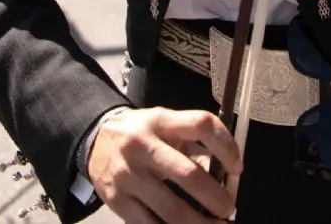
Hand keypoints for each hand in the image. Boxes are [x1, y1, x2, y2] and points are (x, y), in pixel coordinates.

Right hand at [86, 108, 240, 223]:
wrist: (94, 139)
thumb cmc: (140, 133)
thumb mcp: (164, 123)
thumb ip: (192, 142)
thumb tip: (226, 172)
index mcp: (160, 121)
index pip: (201, 124)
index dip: (226, 146)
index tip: (237, 168)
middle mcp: (142, 146)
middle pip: (189, 174)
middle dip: (216, 198)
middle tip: (229, 208)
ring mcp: (128, 175)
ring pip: (171, 209)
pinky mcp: (117, 201)